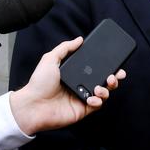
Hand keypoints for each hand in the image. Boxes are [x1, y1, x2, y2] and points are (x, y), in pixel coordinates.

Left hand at [9, 37, 126, 134]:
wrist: (32, 106)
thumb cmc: (38, 83)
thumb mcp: (50, 59)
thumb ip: (65, 48)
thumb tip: (79, 39)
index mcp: (75, 74)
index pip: (96, 69)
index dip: (107, 66)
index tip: (116, 63)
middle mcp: (81, 85)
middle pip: (104, 80)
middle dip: (114, 77)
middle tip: (117, 75)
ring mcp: (83, 97)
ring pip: (105, 92)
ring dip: (108, 88)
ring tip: (102, 86)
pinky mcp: (83, 110)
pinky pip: (98, 105)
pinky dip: (99, 101)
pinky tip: (92, 97)